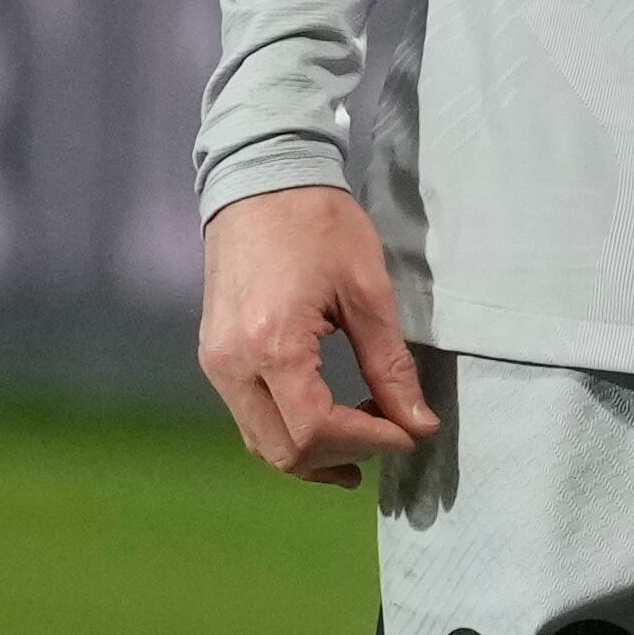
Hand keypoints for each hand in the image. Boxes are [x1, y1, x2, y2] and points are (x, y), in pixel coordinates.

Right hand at [200, 187, 440, 487]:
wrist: (259, 179)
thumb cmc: (317, 223)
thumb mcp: (367, 290)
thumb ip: (391, 365)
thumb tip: (419, 423)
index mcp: (271, 345)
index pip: (316, 429)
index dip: (368, 443)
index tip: (407, 432)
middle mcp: (232, 364)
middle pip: (284, 450)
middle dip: (343, 456)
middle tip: (389, 433)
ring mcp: (216, 363)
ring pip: (262, 443)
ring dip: (315, 452)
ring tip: (363, 435)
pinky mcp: (214, 356)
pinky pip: (250, 418)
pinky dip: (290, 432)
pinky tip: (328, 419)